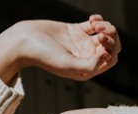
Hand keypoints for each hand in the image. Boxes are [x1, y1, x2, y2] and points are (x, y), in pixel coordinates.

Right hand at [0, 15, 120, 82]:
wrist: (25, 41)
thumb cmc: (44, 56)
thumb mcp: (67, 65)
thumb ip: (89, 66)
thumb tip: (107, 56)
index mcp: (86, 69)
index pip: (110, 59)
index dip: (111, 48)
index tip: (99, 40)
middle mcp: (86, 57)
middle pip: (111, 46)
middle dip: (111, 36)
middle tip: (99, 31)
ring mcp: (82, 44)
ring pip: (105, 34)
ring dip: (106, 26)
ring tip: (95, 24)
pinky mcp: (76, 30)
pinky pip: (95, 25)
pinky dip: (98, 20)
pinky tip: (91, 19)